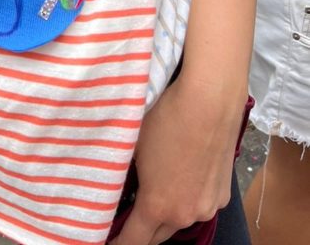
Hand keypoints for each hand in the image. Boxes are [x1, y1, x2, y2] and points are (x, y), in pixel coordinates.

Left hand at [110, 79, 240, 244]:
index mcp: (158, 207)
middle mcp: (186, 215)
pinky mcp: (224, 194)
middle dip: (141, 231)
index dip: (117, 243)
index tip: (108, 240)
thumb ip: (125, 175)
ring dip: (166, 215)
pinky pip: (199, 204)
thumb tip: (114, 183)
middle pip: (158, 236)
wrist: (210, 101)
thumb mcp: (133, 145)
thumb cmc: (166, 119)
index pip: (133, 241)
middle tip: (126, 218)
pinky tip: (180, 176)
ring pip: (181, 220)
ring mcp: (209, 206)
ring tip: (154, 193)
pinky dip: (187, 199)